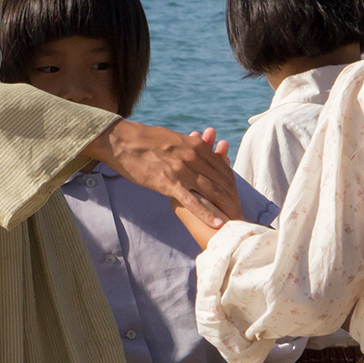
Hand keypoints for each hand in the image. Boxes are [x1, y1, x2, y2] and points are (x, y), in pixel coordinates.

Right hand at [85, 120, 241, 228]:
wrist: (124, 141)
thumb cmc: (146, 140)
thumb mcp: (174, 139)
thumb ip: (189, 146)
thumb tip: (199, 148)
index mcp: (195, 146)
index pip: (220, 167)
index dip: (231, 183)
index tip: (236, 195)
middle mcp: (193, 158)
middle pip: (219, 181)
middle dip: (231, 198)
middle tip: (239, 213)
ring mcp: (182, 171)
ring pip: (210, 192)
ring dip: (224, 208)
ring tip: (235, 222)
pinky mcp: (169, 184)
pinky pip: (193, 201)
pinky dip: (206, 213)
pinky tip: (217, 223)